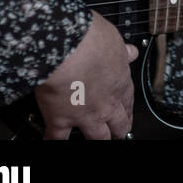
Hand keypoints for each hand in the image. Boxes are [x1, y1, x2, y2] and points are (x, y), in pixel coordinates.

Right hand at [34, 11, 136, 139]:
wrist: (66, 47)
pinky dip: (53, 141)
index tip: (127, 113)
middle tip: (119, 133)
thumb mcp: (114, 40)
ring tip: (97, 141)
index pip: (129, 101)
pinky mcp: (60, 119)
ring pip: (97, 137)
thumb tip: (130, 51)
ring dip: (98, 139)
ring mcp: (85, 114)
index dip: (128, 109)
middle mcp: (106, 103)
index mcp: (120, 82)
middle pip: (119, 124)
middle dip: (120, 130)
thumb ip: (122, 51)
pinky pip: (56, 138)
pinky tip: (53, 142)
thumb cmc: (90, 39)